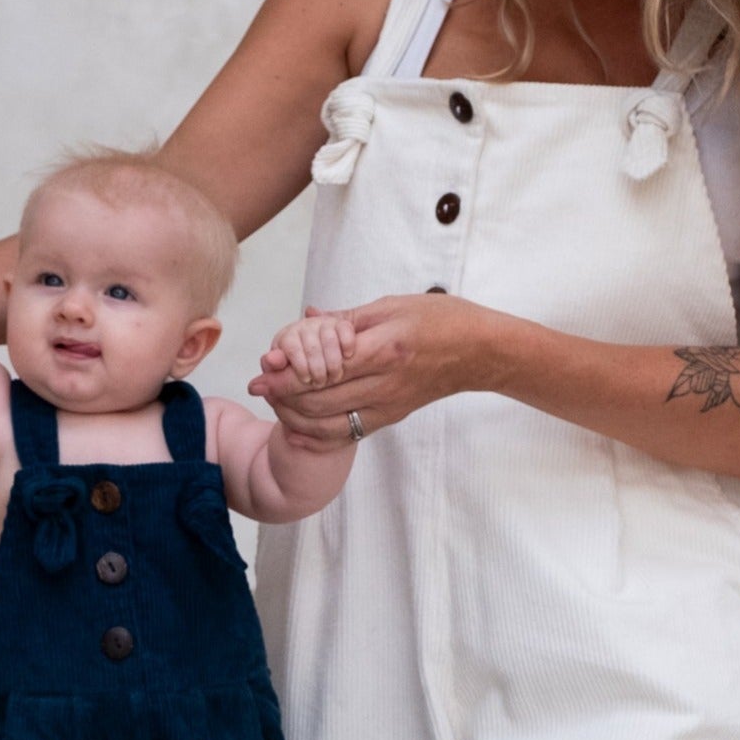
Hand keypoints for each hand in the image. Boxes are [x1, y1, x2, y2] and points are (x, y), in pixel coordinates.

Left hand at [248, 292, 488, 445]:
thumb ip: (345, 319)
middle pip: (320, 401)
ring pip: (328, 424)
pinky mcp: (391, 418)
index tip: (263, 369)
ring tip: (275, 399)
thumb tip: (307, 318)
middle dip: (282, 395)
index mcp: (385, 349)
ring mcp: (389, 406)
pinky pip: (346, 434)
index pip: (325, 369)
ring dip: (295, 415)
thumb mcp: (392, 305)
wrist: (480, 352)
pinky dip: (317, 433)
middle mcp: (386, 384)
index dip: (287, 373)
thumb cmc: (440, 320)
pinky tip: (298, 424)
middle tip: (260, 384)